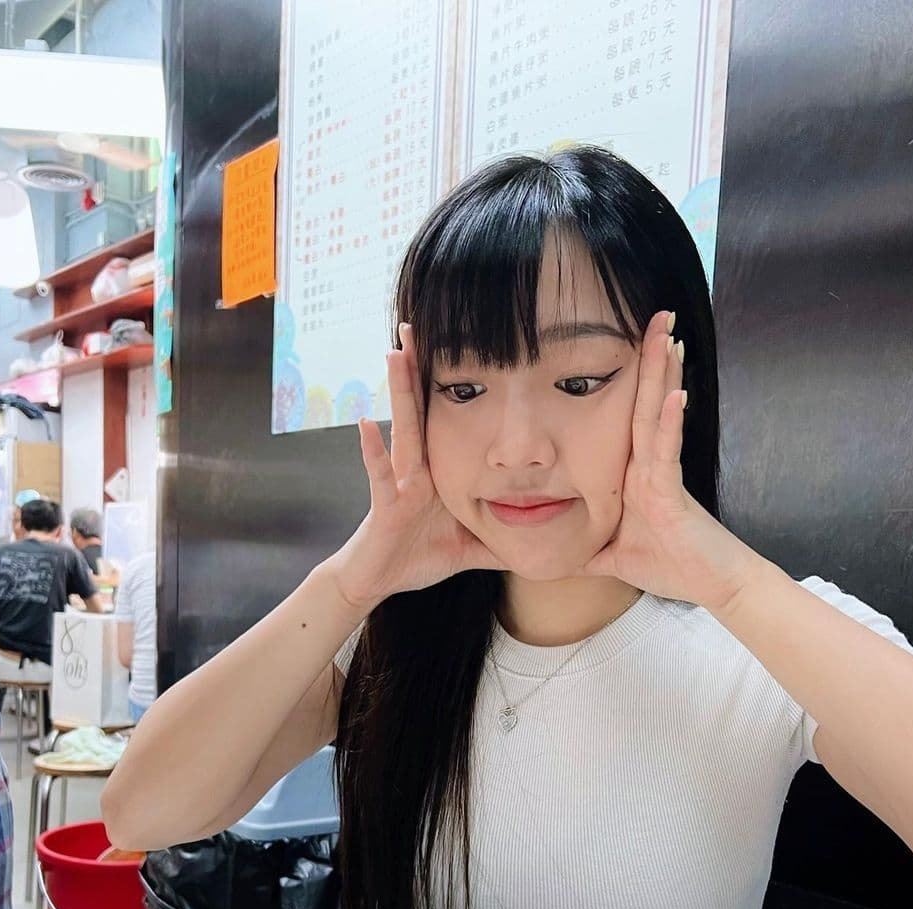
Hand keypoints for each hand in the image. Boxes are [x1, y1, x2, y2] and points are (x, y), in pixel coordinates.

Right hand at [328, 323, 503, 610]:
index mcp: (441, 471)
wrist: (378, 580)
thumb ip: (505, 540)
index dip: (457, 386)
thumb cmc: (418, 557)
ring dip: (400, 393)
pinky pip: (379, 475)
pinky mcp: (386, 504)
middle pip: (424, 411)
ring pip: (404, 430)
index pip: (452, 420)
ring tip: (396, 353)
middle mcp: (419, 468)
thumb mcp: (473, 547)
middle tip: (420, 324)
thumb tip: (547, 547)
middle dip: (422, 369)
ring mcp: (401, 482)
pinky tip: (364, 425)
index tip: (467, 345)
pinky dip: (372, 452)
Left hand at [581, 311, 756, 611]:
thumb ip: (583, 550)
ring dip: (663, 375)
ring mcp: (662, 476)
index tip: (617, 342)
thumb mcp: (611, 557)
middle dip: (649, 359)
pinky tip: (675, 394)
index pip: (624, 418)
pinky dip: (671, 423)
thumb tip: (551, 556)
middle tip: (654, 314)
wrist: (711, 585)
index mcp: (633, 473)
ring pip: (658, 417)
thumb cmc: (670, 565)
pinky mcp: (673, 494)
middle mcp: (649, 466)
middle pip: (644, 403)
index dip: (626, 380)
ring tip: (668, 335)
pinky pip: (668, 454)